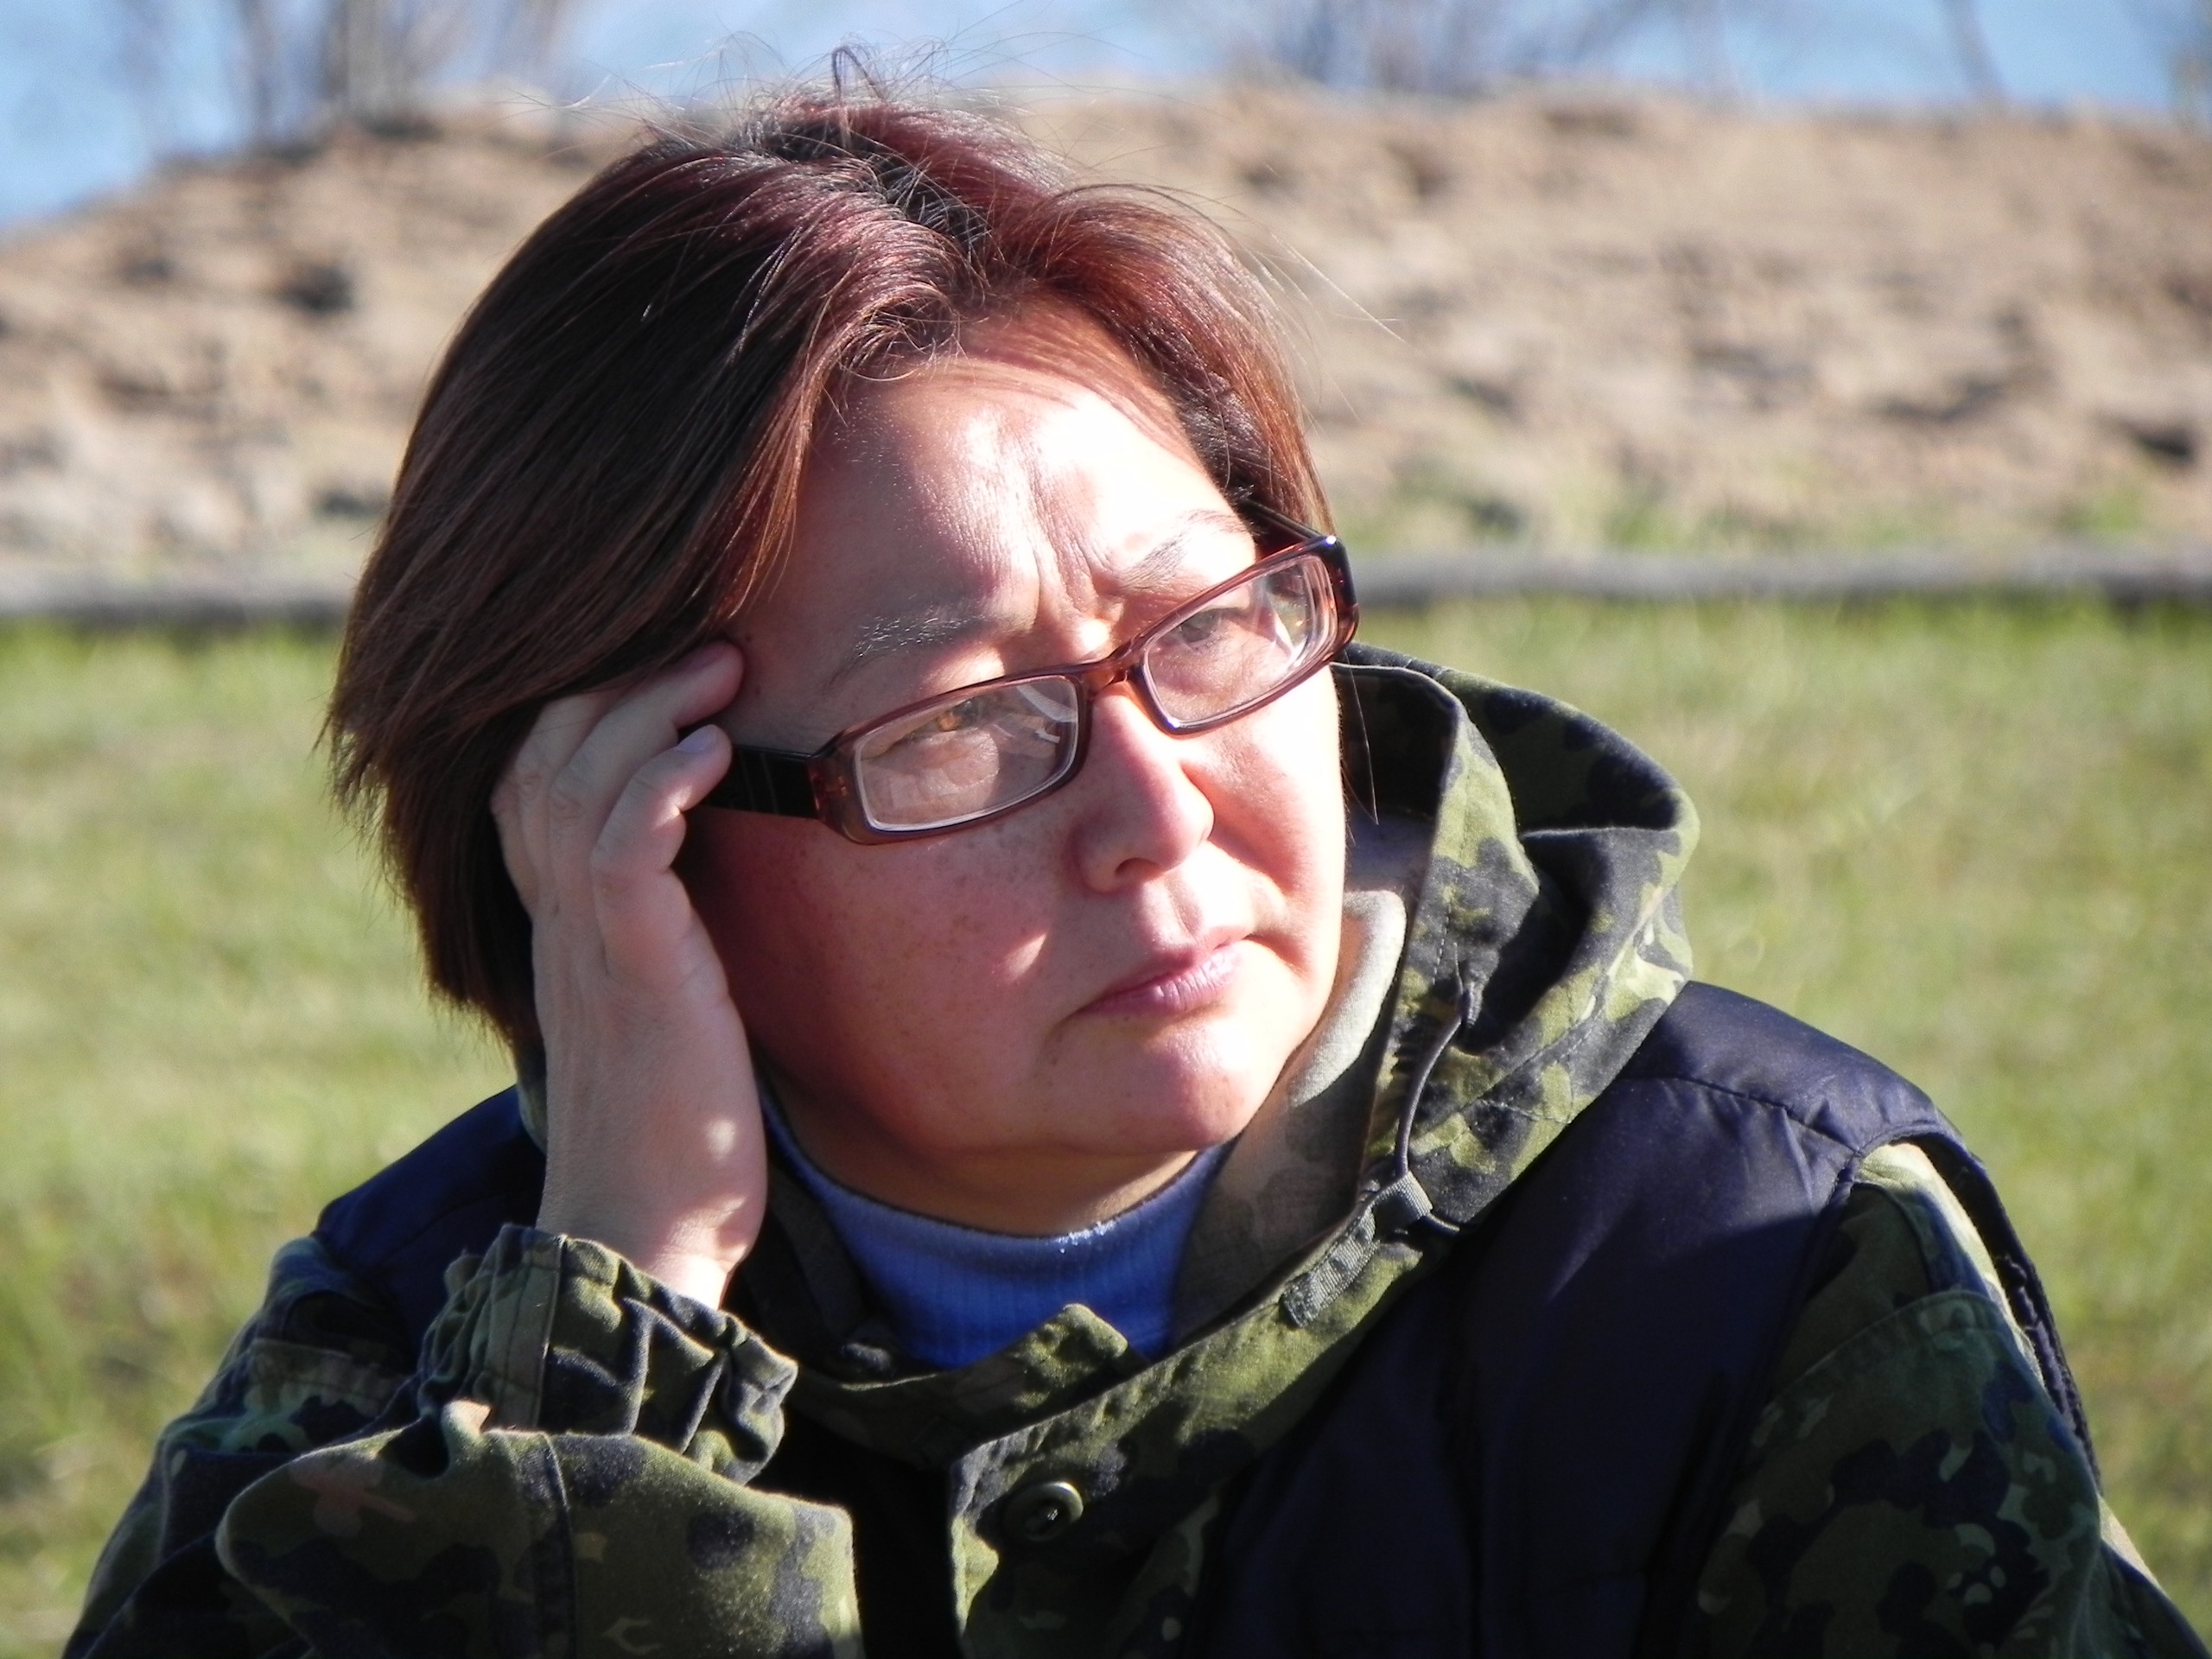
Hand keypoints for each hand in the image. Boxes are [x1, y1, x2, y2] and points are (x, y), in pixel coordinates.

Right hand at [491, 642, 762, 1306]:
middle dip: (623, 682)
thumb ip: (672, 939)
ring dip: (651, 709)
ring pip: (578, 780)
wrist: (649, 1235)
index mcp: (565, 924)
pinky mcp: (633, 970)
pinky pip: (623, 845)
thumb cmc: (677, 1133)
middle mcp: (558, 920)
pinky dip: (663, 782)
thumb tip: (728, 888)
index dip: (584, 709)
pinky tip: (714, 749)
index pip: (532, 778)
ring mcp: (589, 942)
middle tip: (708, 642)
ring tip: (720, 667)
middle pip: (545, 755)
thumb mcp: (670, 1010)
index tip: (667, 666)